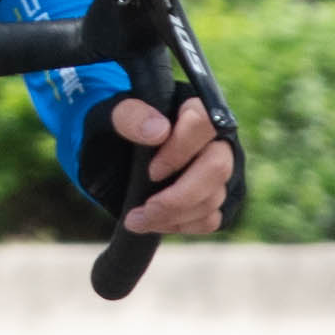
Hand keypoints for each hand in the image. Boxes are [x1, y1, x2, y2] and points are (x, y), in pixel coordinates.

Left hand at [110, 87, 234, 238]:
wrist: (117, 152)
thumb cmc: (123, 128)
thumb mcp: (114, 116)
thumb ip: (132, 116)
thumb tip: (159, 131)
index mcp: (194, 109)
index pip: (203, 124)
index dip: (179, 152)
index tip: (151, 172)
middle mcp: (216, 138)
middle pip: (217, 168)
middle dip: (178, 198)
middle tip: (142, 212)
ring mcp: (220, 170)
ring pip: (213, 199)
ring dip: (173, 217)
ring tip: (138, 220)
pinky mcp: (216, 197)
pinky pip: (211, 219)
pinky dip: (182, 225)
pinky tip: (157, 222)